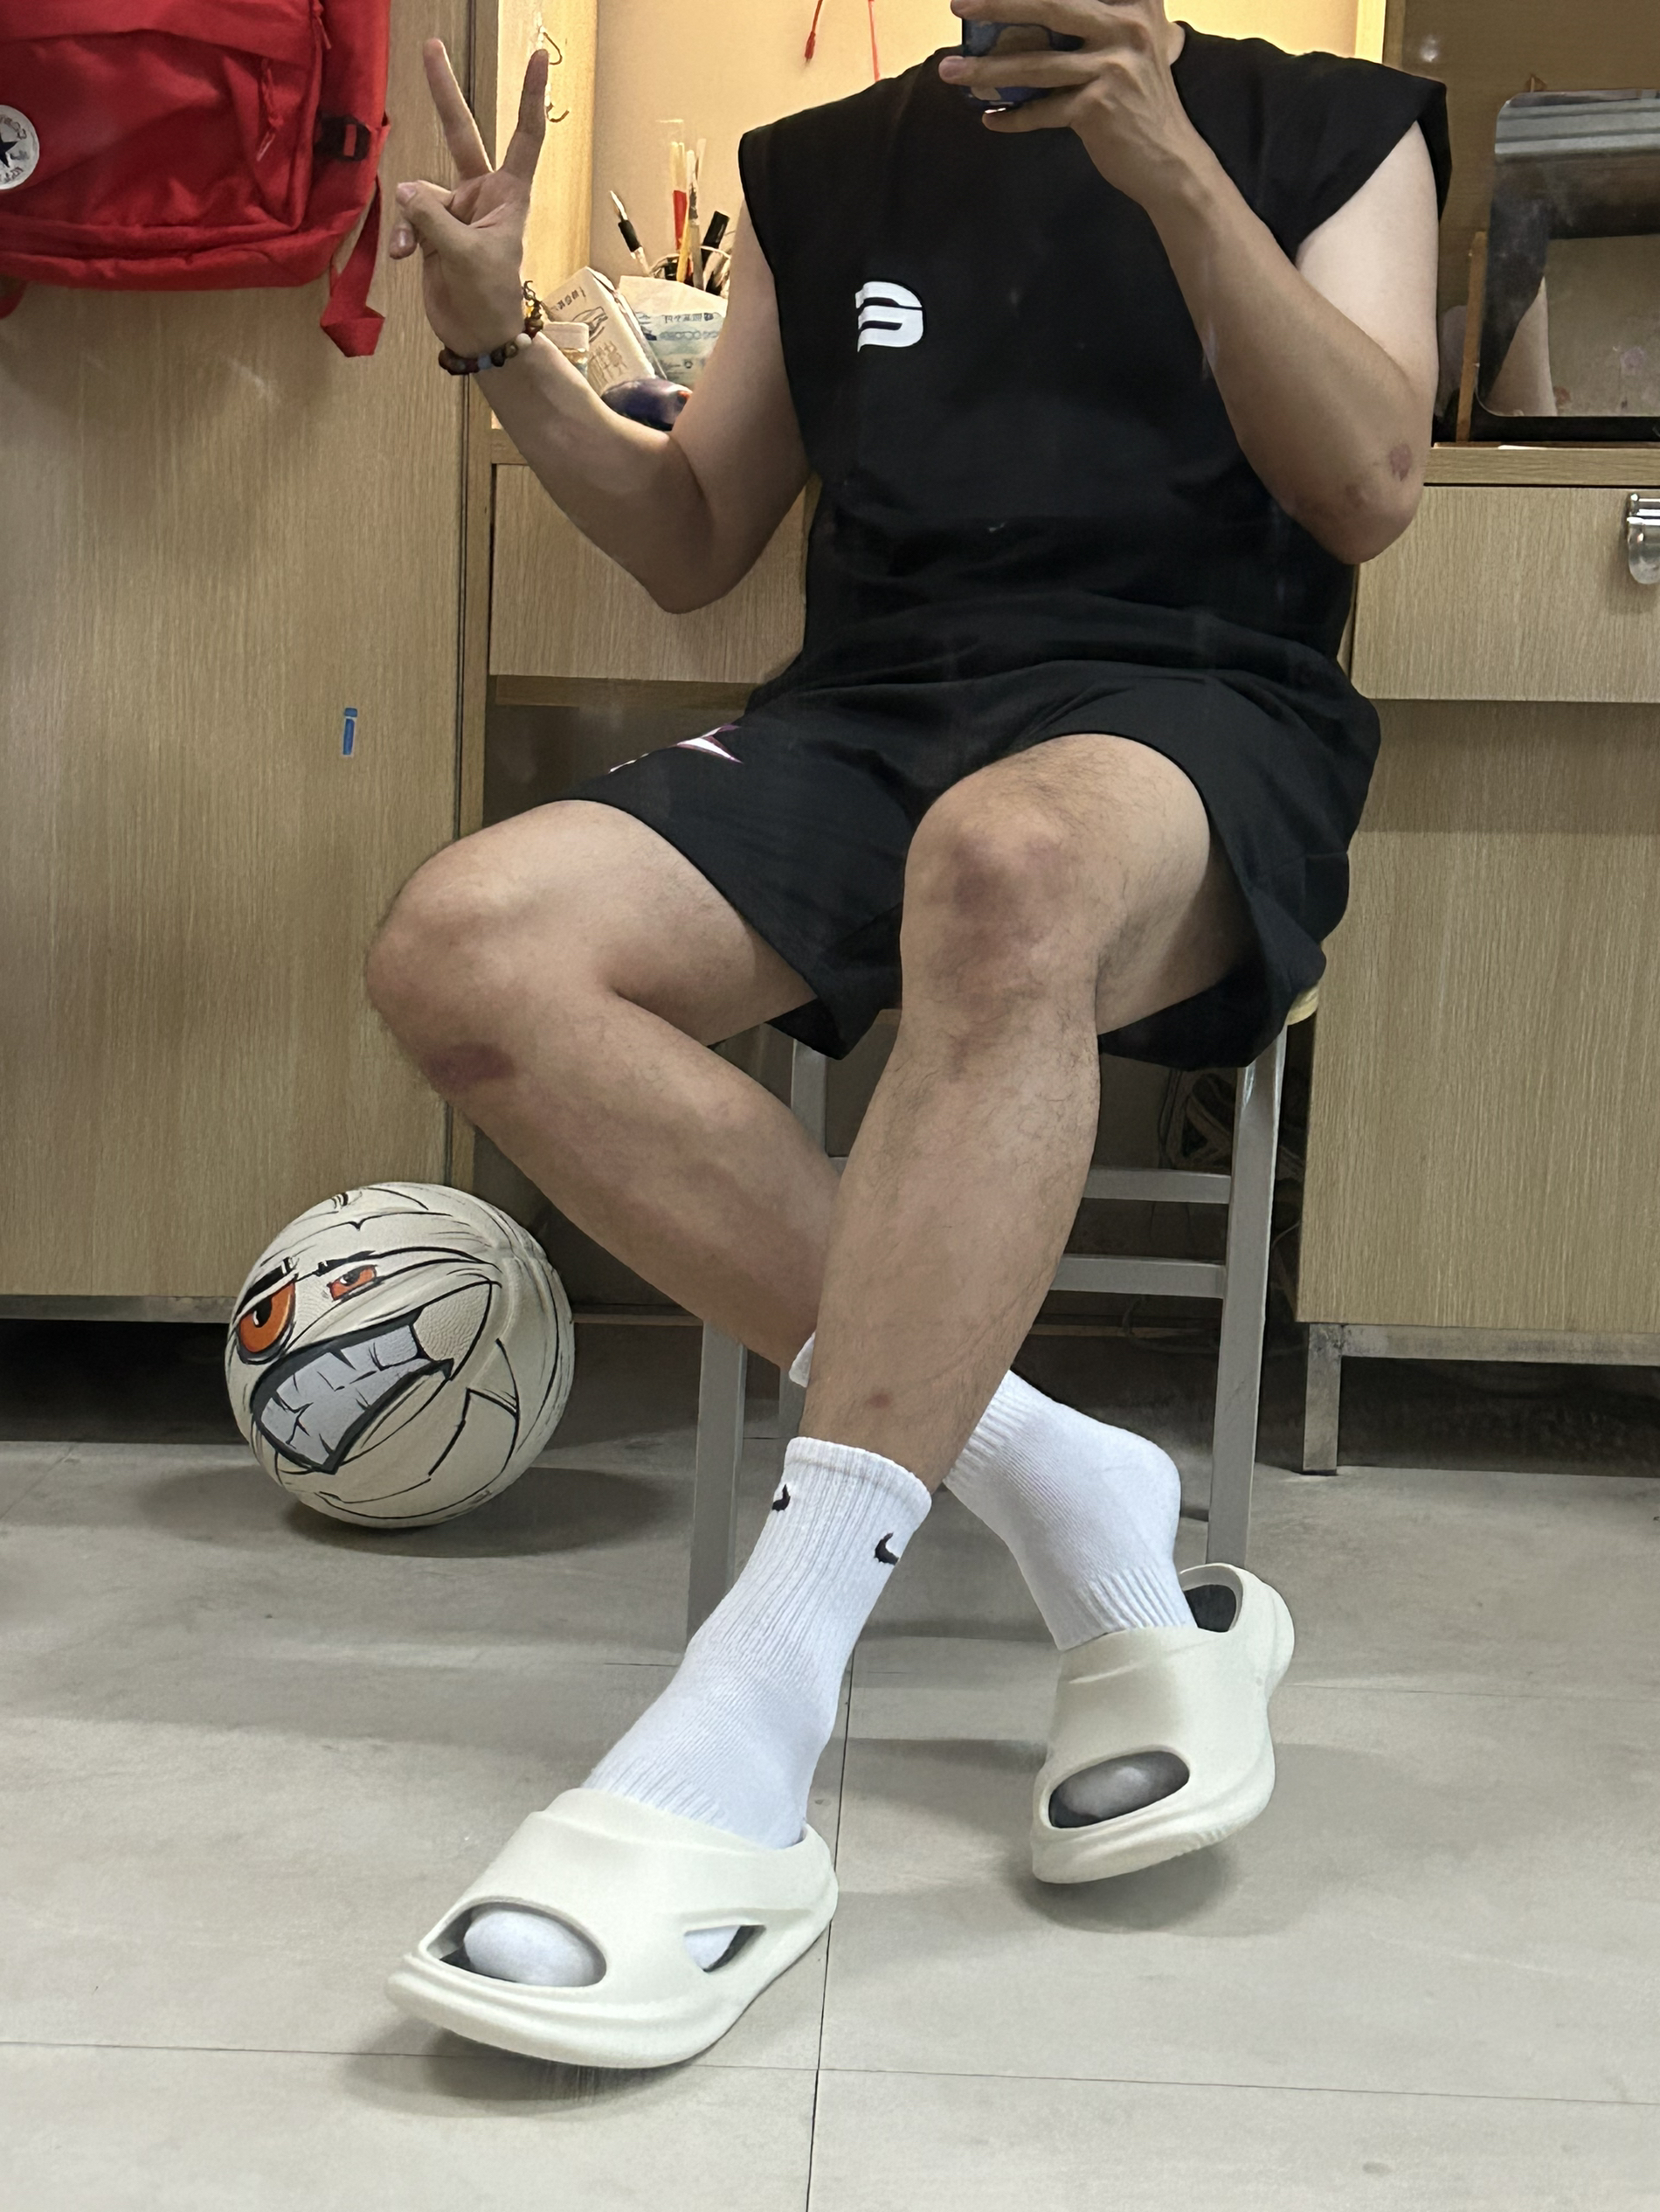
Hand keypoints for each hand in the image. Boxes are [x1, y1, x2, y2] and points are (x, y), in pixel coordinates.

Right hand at [389, 41, 546, 356]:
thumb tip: (408, 189)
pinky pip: (411, 217)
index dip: (529, 97)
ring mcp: (456, 211)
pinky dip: (406, 235)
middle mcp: (483, 195)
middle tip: (431, 46)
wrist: (478, 338)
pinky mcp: (433, 229)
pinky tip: (407, 255)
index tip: (537, 56)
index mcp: (510, 195)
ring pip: (423, 191)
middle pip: (461, 133)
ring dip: (417, 220)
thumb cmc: (491, 300)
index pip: (524, 136)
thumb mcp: (467, 256)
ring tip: (420, 250)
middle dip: (444, 93)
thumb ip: (434, 217)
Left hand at [938, 0, 1207, 211]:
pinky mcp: (1098, 108)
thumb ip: (1104, 17)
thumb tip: (1039, 10)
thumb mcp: (1138, 43)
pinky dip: (1012, 118)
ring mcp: (1114, 66)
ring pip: (1034, 65)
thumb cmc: (1144, 101)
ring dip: (985, 69)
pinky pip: (1041, 111)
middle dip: (997, 3)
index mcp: (1136, 2)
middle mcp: (1128, 26)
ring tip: (950, 71)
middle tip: (957, 3)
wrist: (1171, 161)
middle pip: (1050, 4)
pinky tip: (991, 119)